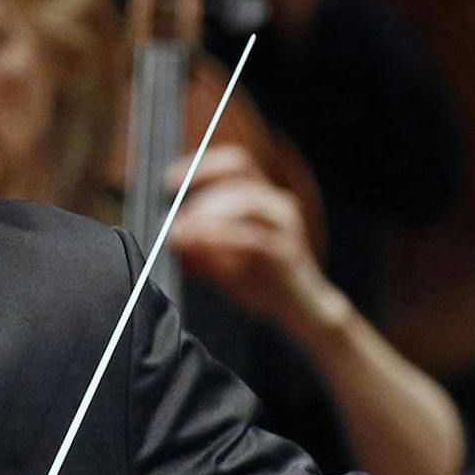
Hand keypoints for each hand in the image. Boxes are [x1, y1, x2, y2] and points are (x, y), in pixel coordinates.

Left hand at [166, 146, 337, 332]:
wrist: (304, 311)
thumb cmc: (266, 283)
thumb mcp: (223, 264)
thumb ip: (200, 249)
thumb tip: (172, 237)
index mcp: (263, 200)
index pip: (235, 163)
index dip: (201, 165)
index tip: (170, 182)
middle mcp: (276, 204)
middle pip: (240, 170)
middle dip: (200, 184)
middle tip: (175, 212)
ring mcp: (285, 225)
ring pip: (245, 200)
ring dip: (207, 212)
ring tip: (182, 231)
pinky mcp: (287, 251)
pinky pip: (251, 237)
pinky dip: (220, 238)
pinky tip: (200, 244)